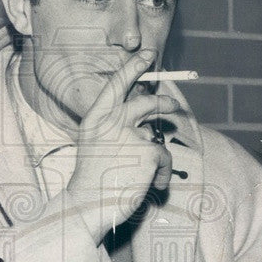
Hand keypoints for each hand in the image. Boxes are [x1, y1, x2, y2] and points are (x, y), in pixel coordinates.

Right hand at [66, 49, 181, 243]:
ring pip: (155, 137)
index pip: (116, 85)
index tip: (148, 56)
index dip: (133, 68)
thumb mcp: (95, 146)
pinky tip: (151, 185)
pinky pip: (165, 158)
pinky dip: (162, 174)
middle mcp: (112, 120)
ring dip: (156, 156)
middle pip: (146, 102)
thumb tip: (145, 122)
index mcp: (96, 118)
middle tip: (173, 107)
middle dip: (163, 103)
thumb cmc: (92, 180)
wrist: (89, 205)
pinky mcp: (148, 151)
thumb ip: (114, 129)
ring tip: (149, 175)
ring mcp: (131, 134)